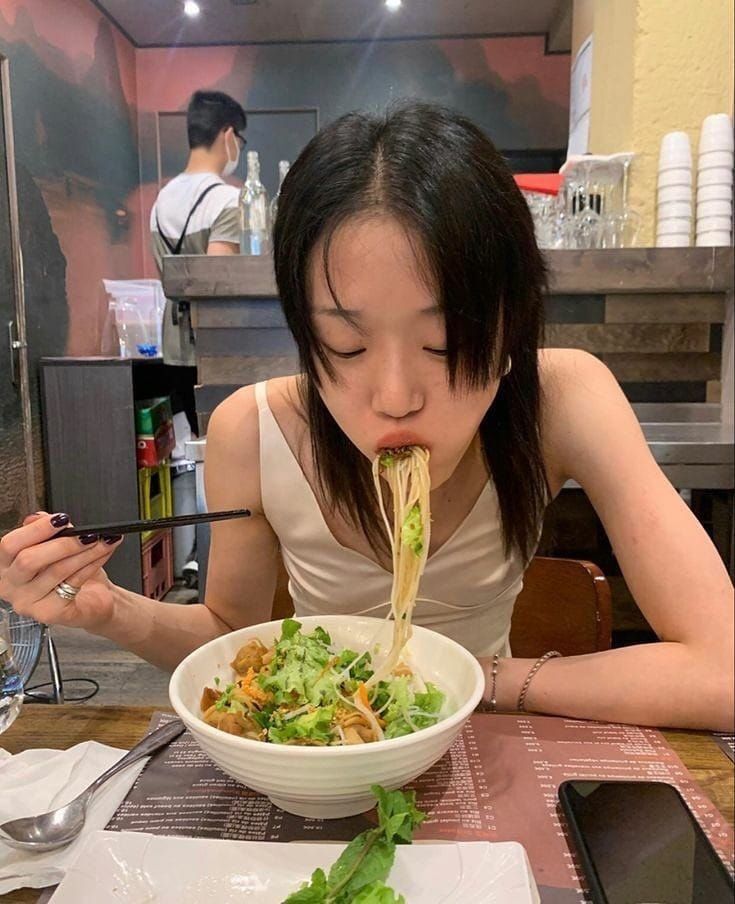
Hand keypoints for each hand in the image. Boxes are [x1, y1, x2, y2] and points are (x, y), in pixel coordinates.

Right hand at [0, 512, 123, 629]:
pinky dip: (92, 564)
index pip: (9, 545)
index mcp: (5, 565)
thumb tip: (42, 517)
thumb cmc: (69, 573)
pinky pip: (74, 582)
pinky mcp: (50, 613)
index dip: (36, 530)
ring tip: (103, 540)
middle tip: (87, 533)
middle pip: (29, 560)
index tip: (61, 519)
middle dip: (63, 543)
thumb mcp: (54, 545)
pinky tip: (103, 554)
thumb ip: (44, 531)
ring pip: (57, 570)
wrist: (91, 600)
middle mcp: (10, 586)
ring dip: (85, 552)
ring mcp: (28, 603)